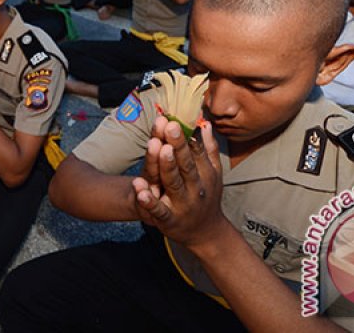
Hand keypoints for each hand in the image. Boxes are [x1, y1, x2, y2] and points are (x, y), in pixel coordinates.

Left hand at [132, 118, 226, 249]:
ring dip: (166, 167)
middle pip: (185, 164)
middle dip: (177, 146)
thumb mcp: (213, 174)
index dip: (185, 137)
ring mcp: (182, 204)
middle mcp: (195, 188)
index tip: (176, 120)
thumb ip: (208, 149)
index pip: (195, 152)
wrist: (207, 233)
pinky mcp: (169, 220)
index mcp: (205, 174)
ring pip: (173, 183)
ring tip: (159, 149)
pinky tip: (140, 191)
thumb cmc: (207, 197)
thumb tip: (205, 123)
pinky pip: (158, 209)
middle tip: (169, 127)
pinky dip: (149, 201)